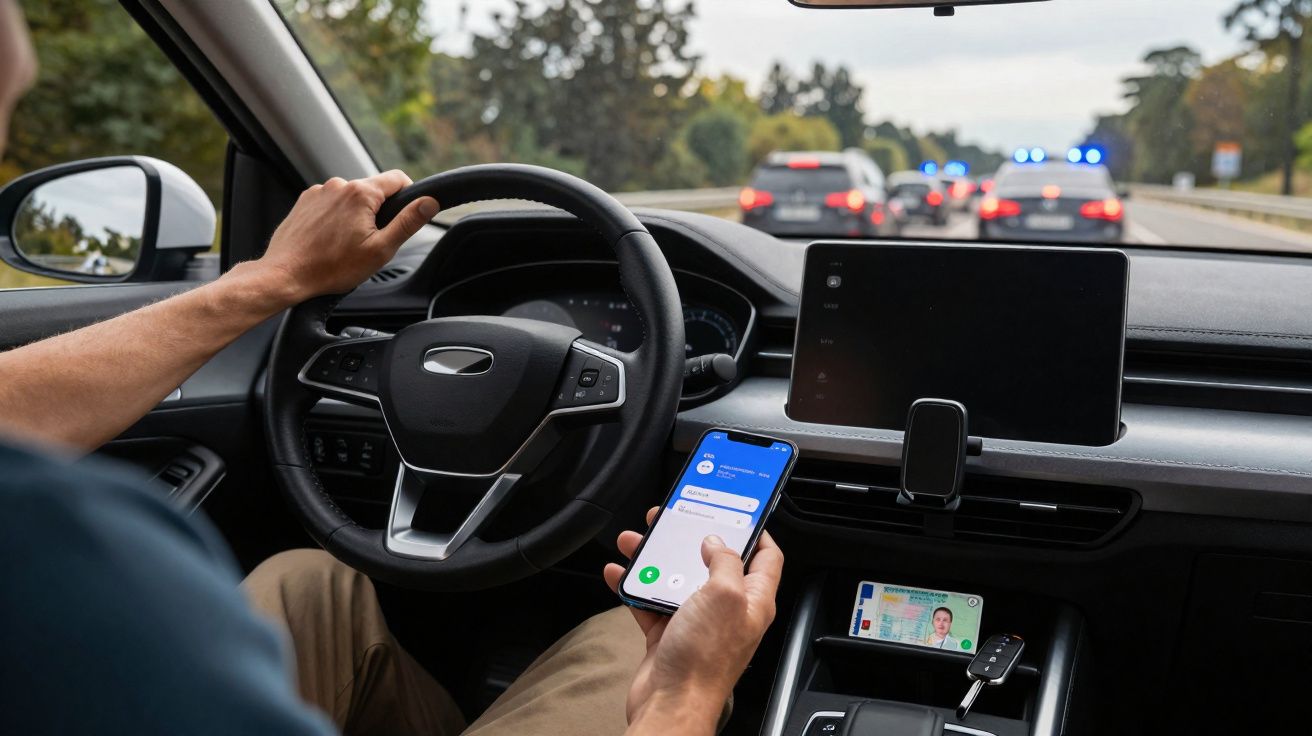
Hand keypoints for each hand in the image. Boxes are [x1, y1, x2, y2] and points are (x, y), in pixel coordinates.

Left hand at [248, 171, 438, 304]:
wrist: (286, 275)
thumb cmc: (332, 268)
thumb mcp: (380, 249)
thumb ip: (407, 222)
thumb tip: (429, 202)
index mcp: (361, 193)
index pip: (398, 179)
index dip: (408, 197)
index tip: (403, 217)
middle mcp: (339, 185)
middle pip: (373, 191)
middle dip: (377, 212)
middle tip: (369, 242)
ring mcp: (319, 192)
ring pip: (351, 198)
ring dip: (355, 215)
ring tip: (345, 244)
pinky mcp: (305, 201)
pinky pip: (331, 203)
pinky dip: (335, 218)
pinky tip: (329, 240)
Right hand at [603, 508, 783, 733]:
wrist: (671, 704)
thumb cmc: (704, 660)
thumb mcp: (724, 595)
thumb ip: (724, 561)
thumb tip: (717, 542)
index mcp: (752, 601)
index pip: (766, 558)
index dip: (755, 532)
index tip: (738, 512)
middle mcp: (727, 611)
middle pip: (713, 563)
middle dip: (691, 538)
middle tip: (672, 520)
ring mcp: (697, 623)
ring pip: (677, 580)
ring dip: (656, 559)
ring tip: (636, 541)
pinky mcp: (669, 636)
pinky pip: (651, 603)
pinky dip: (635, 587)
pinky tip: (620, 574)